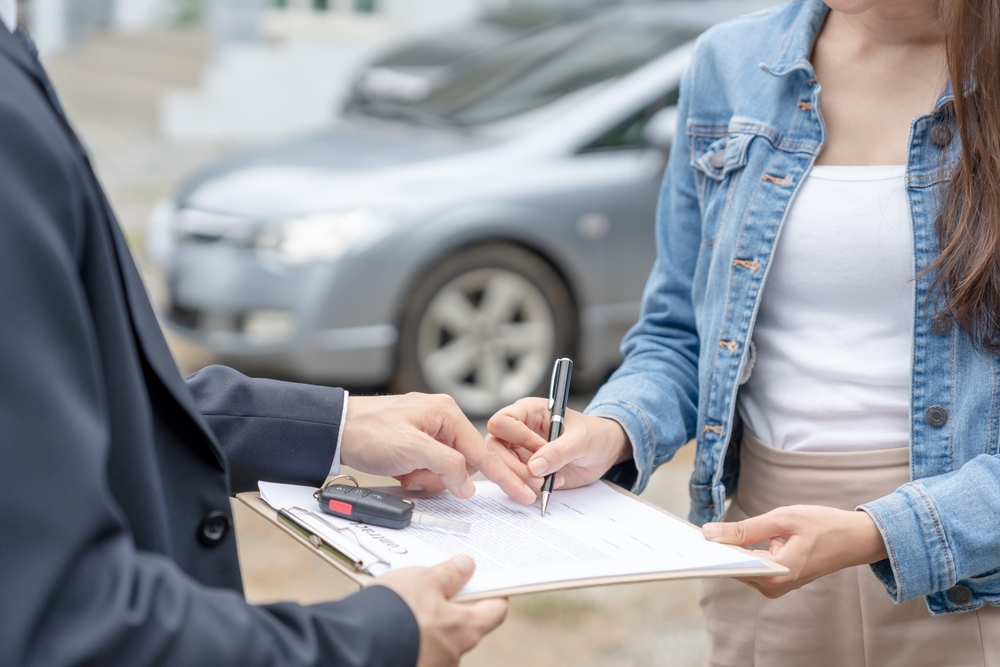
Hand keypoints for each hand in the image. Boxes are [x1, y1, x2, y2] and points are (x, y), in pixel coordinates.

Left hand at [341, 393, 535, 503]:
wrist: (334, 431)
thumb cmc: (369, 432)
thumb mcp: (412, 450)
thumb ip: (446, 465)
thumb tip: (467, 485)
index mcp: (446, 413)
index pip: (482, 451)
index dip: (503, 476)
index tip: (523, 492)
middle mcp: (441, 419)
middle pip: (463, 463)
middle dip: (441, 478)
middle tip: (416, 476)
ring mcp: (428, 432)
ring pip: (445, 470)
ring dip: (426, 479)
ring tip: (404, 472)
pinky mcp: (416, 444)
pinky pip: (429, 468)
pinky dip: (417, 476)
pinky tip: (402, 472)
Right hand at [371, 556, 507, 666]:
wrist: (356, 647)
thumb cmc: (396, 612)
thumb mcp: (423, 580)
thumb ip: (448, 574)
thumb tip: (466, 566)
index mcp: (466, 629)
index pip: (495, 610)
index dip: (494, 594)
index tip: (489, 583)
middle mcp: (454, 653)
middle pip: (463, 625)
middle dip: (450, 606)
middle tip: (433, 585)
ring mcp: (432, 664)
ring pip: (436, 637)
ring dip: (425, 622)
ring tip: (401, 603)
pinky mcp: (410, 665)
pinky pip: (415, 647)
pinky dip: (407, 635)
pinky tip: (389, 622)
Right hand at [485, 397, 631, 498]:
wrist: (605, 452)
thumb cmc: (594, 434)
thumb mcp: (581, 438)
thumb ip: (559, 451)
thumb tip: (535, 467)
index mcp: (529, 412)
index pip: (502, 422)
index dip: (517, 437)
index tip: (541, 449)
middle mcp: (518, 431)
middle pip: (495, 449)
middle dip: (514, 468)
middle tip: (539, 479)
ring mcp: (520, 452)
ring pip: (502, 468)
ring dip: (520, 482)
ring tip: (546, 485)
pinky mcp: (526, 471)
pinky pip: (514, 482)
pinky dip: (527, 490)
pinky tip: (548, 487)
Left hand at [703, 505, 888, 597]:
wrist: (854, 539)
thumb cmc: (822, 525)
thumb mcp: (782, 519)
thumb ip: (745, 528)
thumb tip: (709, 533)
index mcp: (776, 573)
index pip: (732, 565)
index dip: (710, 552)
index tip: (691, 539)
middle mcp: (773, 587)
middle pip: (733, 568)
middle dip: (716, 550)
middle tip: (693, 532)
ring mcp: (774, 587)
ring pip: (740, 567)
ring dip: (726, 551)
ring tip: (706, 533)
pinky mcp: (776, 581)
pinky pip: (750, 567)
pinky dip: (739, 553)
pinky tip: (725, 538)